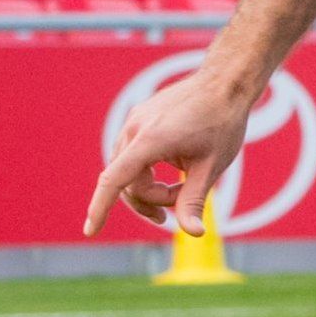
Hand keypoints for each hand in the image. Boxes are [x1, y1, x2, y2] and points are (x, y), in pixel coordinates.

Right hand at [83, 62, 256, 236]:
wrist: (224, 83)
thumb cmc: (222, 124)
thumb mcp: (212, 166)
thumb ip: (195, 200)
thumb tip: (193, 233)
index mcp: (150, 141)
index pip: (114, 181)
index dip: (101, 208)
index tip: (91, 231)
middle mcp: (134, 129)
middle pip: (127, 182)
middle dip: (150, 201)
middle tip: (178, 209)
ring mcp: (133, 122)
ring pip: (127, 169)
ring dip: (148, 187)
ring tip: (179, 191)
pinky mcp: (137, 119)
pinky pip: (132, 154)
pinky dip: (146, 170)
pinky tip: (173, 169)